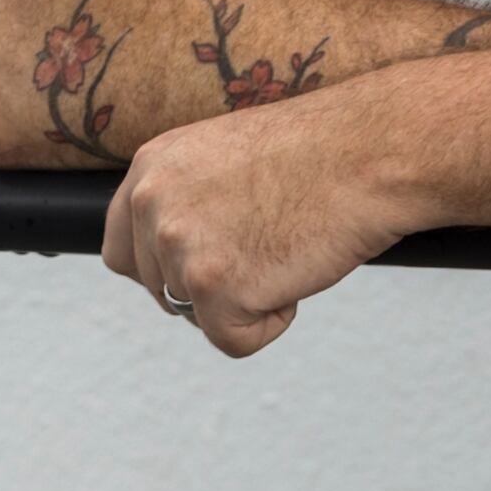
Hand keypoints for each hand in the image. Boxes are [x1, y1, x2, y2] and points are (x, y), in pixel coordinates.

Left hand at [101, 89, 416, 356]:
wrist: (368, 151)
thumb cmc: (317, 153)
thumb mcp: (222, 157)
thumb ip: (185, 199)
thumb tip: (175, 254)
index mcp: (151, 167)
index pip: (122, 248)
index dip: (164, 269)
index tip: (205, 268)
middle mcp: (152, 204)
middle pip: (158, 288)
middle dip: (208, 287)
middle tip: (265, 250)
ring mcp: (180, 247)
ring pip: (196, 314)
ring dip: (244, 299)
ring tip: (286, 247)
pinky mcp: (216, 288)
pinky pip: (233, 340)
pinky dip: (270, 322)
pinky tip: (295, 273)